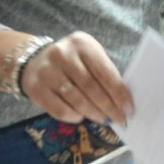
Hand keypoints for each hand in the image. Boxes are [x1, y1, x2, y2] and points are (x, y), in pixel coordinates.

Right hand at [19, 32, 133, 125]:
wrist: (35, 61)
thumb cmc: (71, 60)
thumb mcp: (89, 56)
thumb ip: (104, 73)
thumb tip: (122, 102)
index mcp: (81, 44)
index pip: (105, 72)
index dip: (119, 93)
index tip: (128, 109)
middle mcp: (62, 55)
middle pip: (91, 88)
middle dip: (108, 107)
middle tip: (119, 119)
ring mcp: (47, 72)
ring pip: (76, 100)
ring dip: (93, 113)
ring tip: (103, 119)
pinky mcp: (36, 88)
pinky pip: (60, 110)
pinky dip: (74, 117)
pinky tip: (81, 117)